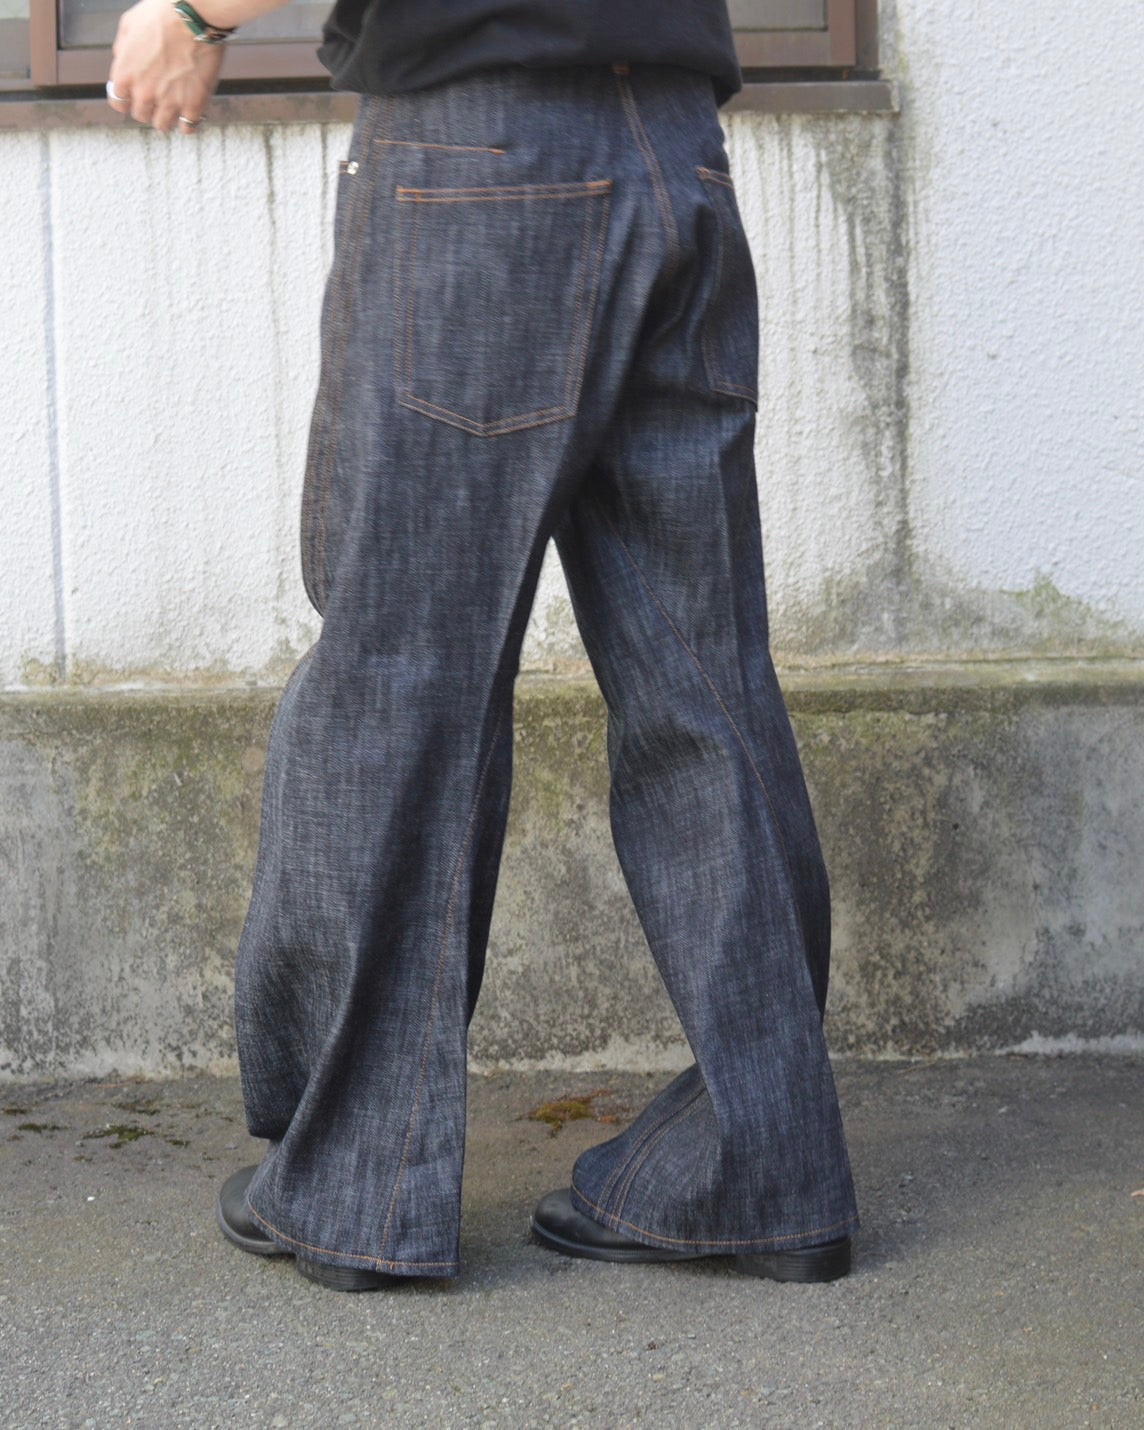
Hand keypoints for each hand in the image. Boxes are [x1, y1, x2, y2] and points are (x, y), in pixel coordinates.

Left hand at [107, 0, 226, 133]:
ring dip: (166, 117)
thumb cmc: (161, 14)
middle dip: (147, 106)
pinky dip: (188, 122)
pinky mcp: (193, 105)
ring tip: (174, 107)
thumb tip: (122, 62)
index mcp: (125, 73)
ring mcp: (169, 101)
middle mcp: (144, 92)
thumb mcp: (129, 24)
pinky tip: (190, 112)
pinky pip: (188, 127)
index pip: (118, 103)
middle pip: (141, 115)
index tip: (134, 96)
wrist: (193, 17)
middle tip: (157, 97)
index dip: (126, 100)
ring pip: (162, 125)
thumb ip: (122, 50)